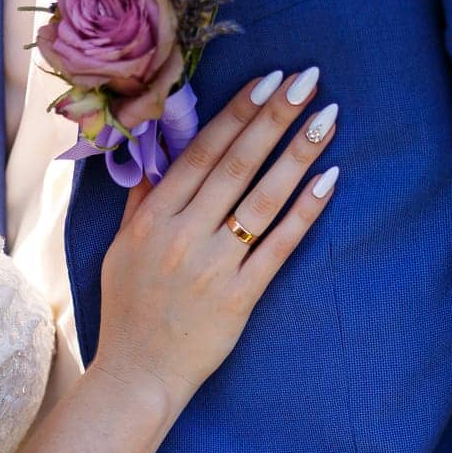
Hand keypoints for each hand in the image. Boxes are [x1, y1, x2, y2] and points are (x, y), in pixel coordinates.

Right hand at [96, 69, 338, 409]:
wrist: (138, 374)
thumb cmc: (129, 312)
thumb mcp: (121, 249)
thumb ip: (143, 200)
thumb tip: (158, 152)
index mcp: (153, 219)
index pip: (202, 152)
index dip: (238, 112)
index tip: (268, 79)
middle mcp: (183, 236)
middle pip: (238, 164)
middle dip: (276, 116)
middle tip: (308, 78)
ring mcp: (214, 267)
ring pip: (263, 198)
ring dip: (298, 153)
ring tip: (328, 117)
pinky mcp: (240, 296)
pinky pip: (279, 245)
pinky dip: (306, 210)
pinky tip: (330, 179)